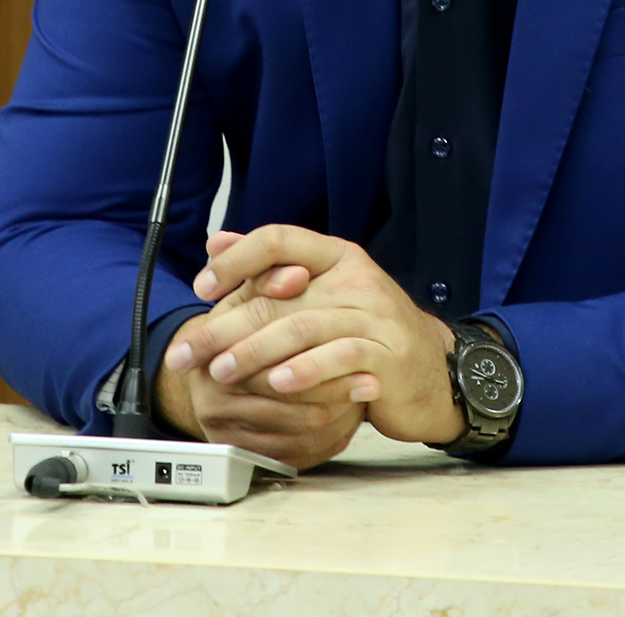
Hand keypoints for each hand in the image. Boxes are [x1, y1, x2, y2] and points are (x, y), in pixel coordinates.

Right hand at [151, 250, 363, 470]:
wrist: (224, 371)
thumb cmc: (245, 326)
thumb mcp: (251, 296)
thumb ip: (270, 278)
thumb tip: (295, 273)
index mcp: (210, 358)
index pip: (267, 363)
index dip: (313, 355)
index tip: (356, 349)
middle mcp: (212, 400)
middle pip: (285, 400)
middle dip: (332, 388)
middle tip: (371, 380)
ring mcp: (230, 433)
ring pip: (296, 429)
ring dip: (336, 412)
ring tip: (365, 392)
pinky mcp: (251, 456)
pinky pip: (299, 451)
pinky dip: (329, 434)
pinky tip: (349, 415)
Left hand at [167, 225, 464, 446]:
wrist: (435, 372)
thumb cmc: (370, 334)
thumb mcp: (324, 294)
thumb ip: (272, 270)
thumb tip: (215, 243)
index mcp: (338, 257)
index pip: (281, 238)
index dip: (237, 258)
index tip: (203, 286)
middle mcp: (357, 279)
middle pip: (279, 295)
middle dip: (226, 326)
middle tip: (189, 352)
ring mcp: (376, 316)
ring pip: (303, 328)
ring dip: (255, 353)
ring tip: (221, 372)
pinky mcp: (388, 356)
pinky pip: (340, 358)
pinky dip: (305, 371)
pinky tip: (278, 384)